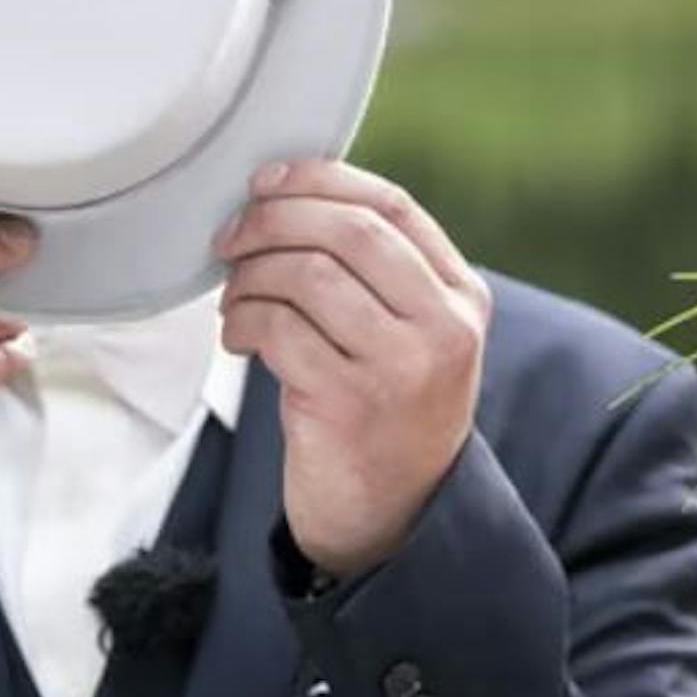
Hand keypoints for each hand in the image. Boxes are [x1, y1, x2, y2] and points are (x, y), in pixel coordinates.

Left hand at [215, 159, 492, 578]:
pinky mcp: (349, 402)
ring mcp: (401, 365)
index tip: (267, 182)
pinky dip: (244, 322)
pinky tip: (237, 337)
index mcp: (462, 297)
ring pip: (308, 274)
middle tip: (233, 236)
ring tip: (235, 298)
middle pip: (348, 230)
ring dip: (251, 276)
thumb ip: (380, 273)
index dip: (321, 180)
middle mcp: (443, 326)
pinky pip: (279, 329)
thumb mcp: (414, 336)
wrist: (393, 515)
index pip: (393, 207)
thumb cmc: (389, 413)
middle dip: (274, 219)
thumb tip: (285, 197)